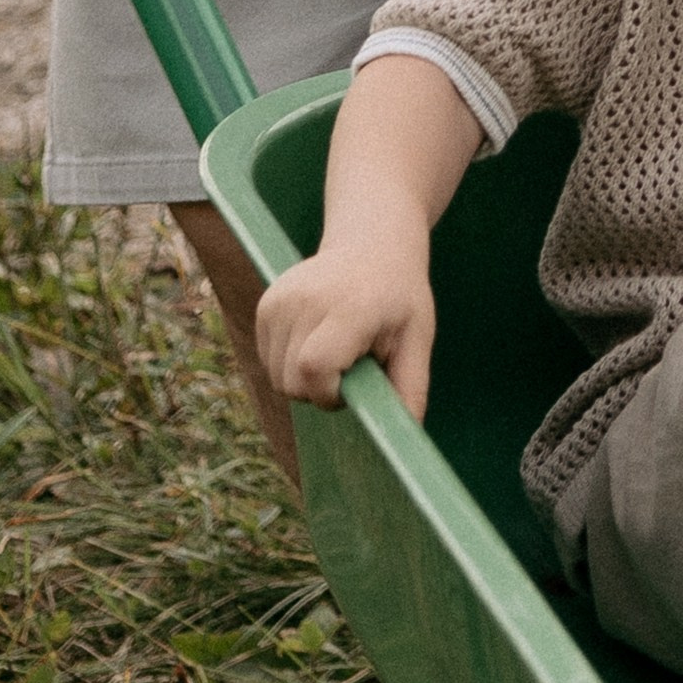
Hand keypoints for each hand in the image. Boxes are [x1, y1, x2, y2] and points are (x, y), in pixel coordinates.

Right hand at [256, 230, 437, 419]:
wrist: (372, 244)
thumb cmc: (400, 297)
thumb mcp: (417, 339)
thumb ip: (409, 388)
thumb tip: (403, 438)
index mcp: (347, 308)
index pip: (314, 369)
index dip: (330, 393)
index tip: (355, 383)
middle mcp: (305, 301)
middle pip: (291, 382)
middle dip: (321, 391)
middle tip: (352, 366)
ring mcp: (279, 300)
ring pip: (276, 376)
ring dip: (304, 378)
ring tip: (336, 349)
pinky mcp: (265, 303)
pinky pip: (267, 359)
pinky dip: (290, 363)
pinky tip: (316, 339)